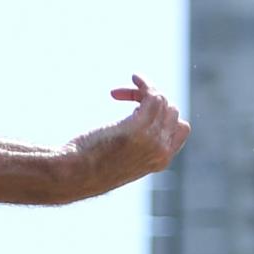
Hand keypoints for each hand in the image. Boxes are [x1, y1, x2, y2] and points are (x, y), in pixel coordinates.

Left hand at [59, 74, 190, 199]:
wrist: (73, 176)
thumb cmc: (88, 168)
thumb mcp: (120, 159)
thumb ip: (136, 146)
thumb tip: (137, 123)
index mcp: (161, 161)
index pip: (181, 128)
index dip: (165, 115)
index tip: (141, 109)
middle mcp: (162, 151)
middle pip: (172, 112)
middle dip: (151, 101)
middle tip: (123, 99)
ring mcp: (152, 140)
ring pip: (162, 102)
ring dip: (143, 91)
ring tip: (119, 92)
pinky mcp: (139, 129)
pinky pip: (152, 96)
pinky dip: (144, 84)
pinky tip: (134, 77)